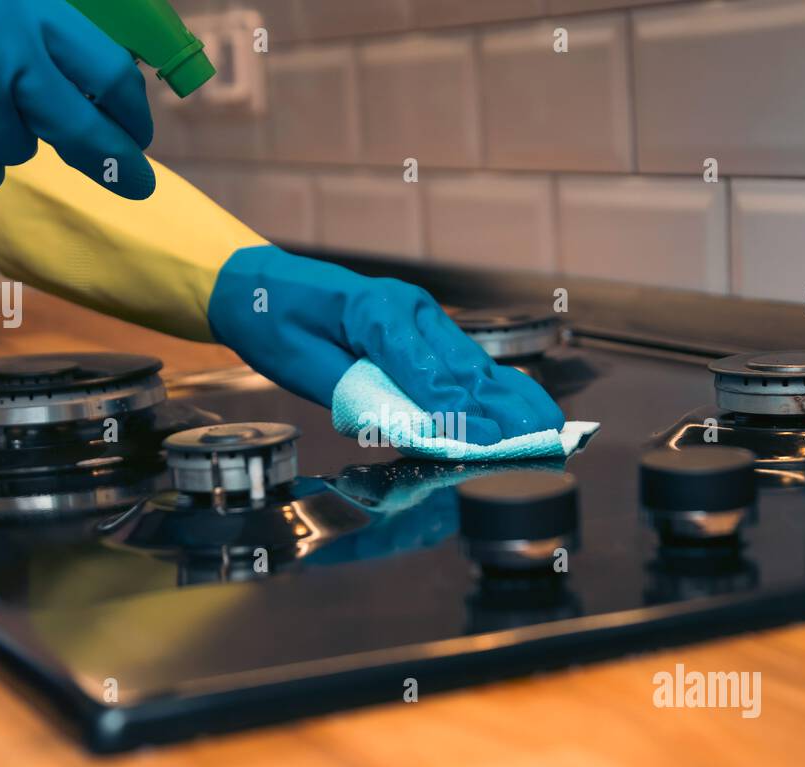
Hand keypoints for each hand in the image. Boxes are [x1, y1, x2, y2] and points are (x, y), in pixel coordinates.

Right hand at [0, 0, 155, 196]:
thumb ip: (43, 30)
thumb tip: (94, 84)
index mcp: (29, 13)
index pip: (108, 75)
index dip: (130, 112)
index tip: (137, 134)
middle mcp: (4, 59)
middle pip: (81, 132)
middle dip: (113, 163)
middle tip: (136, 184)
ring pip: (14, 152)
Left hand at [207, 246, 564, 445]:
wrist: (258, 287)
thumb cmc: (274, 321)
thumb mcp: (301, 364)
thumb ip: (357, 393)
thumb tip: (407, 426)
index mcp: (376, 310)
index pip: (427, 372)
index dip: (460, 411)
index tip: (489, 441)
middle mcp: (407, 307)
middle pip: (463, 366)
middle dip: (503, 407)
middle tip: (540, 438)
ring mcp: (417, 313)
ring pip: (471, 362)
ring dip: (509, 396)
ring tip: (547, 424)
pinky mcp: (419, 326)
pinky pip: (459, 361)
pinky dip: (490, 386)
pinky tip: (517, 404)